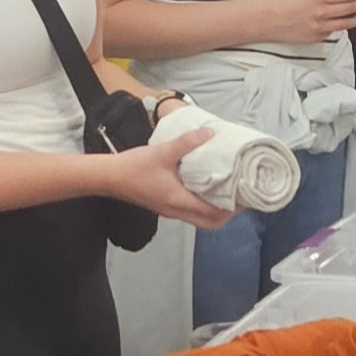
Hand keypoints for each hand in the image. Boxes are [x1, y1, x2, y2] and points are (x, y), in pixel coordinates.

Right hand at [104, 129, 232, 229]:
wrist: (109, 177)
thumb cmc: (134, 167)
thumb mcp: (162, 152)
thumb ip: (187, 142)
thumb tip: (210, 133)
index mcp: (178, 201)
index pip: (214, 213)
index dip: (233, 208)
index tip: (246, 195)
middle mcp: (176, 211)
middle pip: (211, 223)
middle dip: (229, 212)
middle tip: (240, 195)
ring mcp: (170, 211)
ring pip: (201, 219)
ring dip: (216, 209)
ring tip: (227, 191)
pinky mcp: (165, 205)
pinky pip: (191, 212)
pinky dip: (203, 205)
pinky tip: (205, 187)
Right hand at [256, 0, 355, 45]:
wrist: (267, 20)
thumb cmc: (280, 2)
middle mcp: (322, 12)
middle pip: (350, 8)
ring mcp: (320, 26)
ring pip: (346, 23)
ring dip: (355, 17)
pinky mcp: (316, 37)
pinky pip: (333, 31)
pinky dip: (339, 26)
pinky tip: (340, 22)